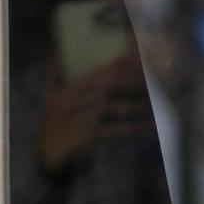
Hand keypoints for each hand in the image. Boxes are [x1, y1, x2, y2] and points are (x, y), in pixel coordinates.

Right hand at [36, 52, 153, 175]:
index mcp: (68, 89)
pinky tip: (148, 126)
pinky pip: (114, 129)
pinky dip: (132, 127)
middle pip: (107, 87)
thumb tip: (57, 52)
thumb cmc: (51, 120)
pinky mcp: (89, 134)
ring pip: (113, 108)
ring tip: (154, 101)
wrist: (48, 150)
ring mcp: (82, 118)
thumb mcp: (48, 95)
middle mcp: (75, 101)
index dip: (115, 65)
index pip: (96, 74)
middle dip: (130, 82)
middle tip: (151, 78)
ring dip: (135, 104)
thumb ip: (53, 74)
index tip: (134, 58)